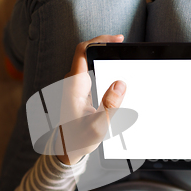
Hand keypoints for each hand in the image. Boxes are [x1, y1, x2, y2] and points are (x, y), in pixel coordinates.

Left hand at [55, 34, 125, 164]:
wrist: (66, 150)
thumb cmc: (79, 140)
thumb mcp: (98, 127)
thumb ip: (110, 105)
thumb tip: (120, 84)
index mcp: (74, 86)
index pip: (83, 51)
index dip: (100, 40)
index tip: (118, 40)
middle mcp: (72, 82)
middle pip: (87, 53)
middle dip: (106, 47)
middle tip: (124, 48)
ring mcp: (73, 85)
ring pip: (88, 61)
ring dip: (104, 56)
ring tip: (122, 58)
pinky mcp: (77, 90)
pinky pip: (89, 71)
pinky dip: (102, 66)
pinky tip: (115, 74)